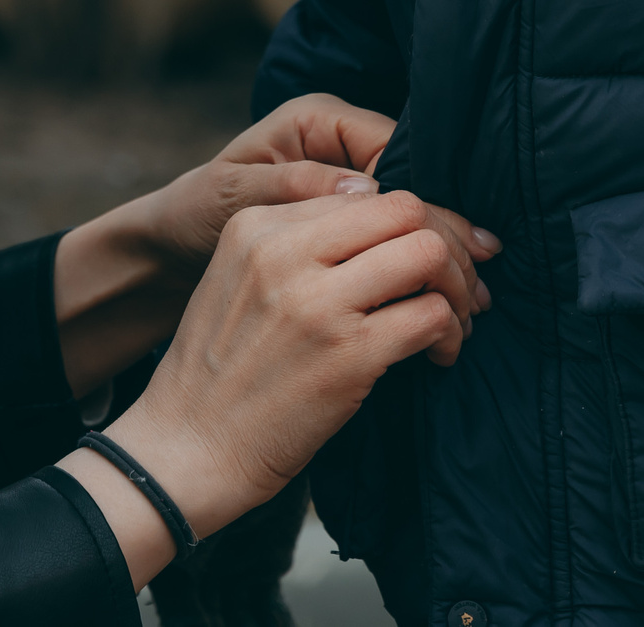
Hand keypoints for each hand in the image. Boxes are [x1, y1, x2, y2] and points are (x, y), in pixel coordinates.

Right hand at [59, 187, 492, 586]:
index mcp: (256, 225)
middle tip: (458, 285)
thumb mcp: (238, 280)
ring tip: (452, 321)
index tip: (431, 255)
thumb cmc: (219, 372)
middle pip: (405, 210)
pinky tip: (437, 356)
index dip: (412, 223)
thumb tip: (389, 227)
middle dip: (446, 244)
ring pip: (428, 254)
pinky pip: (431, 316)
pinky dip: (449, 334)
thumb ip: (297, 244)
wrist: (186, 449)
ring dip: (457, 288)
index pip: (366, 193)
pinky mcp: (348, 355)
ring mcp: (318, 302)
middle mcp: (286, 251)